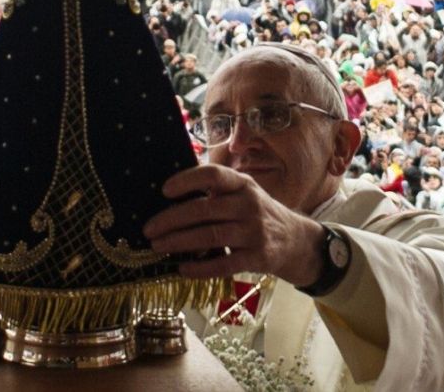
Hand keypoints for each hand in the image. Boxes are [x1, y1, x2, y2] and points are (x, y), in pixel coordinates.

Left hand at [143, 166, 326, 285]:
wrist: (295, 241)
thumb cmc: (256, 214)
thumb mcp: (243, 194)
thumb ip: (216, 192)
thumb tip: (170, 197)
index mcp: (242, 185)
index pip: (213, 175)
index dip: (187, 180)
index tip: (164, 190)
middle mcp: (249, 205)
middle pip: (204, 210)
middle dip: (171, 219)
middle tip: (148, 229)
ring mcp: (255, 233)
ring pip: (210, 237)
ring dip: (179, 242)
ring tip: (157, 246)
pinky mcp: (258, 258)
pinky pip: (224, 264)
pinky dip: (200, 268)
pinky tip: (182, 269)